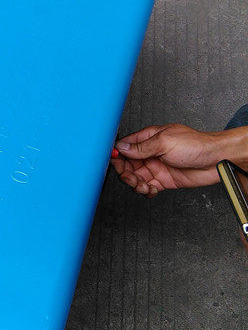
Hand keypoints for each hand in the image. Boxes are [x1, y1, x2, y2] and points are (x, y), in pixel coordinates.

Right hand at [110, 123, 224, 196]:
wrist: (216, 160)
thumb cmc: (196, 144)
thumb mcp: (165, 142)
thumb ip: (141, 147)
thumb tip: (121, 147)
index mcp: (149, 138)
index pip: (125, 146)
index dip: (117, 154)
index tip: (113, 161)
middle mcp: (150, 153)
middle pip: (127, 164)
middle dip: (125, 172)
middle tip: (130, 177)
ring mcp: (156, 167)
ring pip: (135, 177)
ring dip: (134, 183)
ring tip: (141, 185)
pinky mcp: (163, 180)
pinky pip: (146, 187)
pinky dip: (144, 191)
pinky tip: (149, 190)